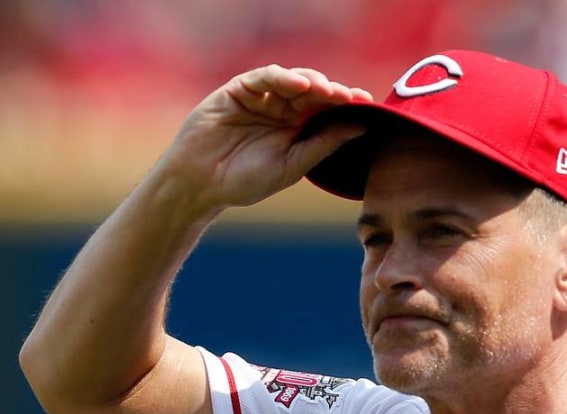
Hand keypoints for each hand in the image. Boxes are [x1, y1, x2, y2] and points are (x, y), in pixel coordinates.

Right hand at [159, 65, 371, 211]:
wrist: (199, 185)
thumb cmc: (242, 181)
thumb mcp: (291, 166)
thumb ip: (323, 145)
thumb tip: (360, 127)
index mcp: (294, 130)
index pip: (325, 111)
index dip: (346, 106)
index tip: (367, 106)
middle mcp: (280, 110)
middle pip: (314, 92)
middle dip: (333, 93)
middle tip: (350, 97)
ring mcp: (261, 98)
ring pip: (294, 80)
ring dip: (313, 82)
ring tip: (327, 91)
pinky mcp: (240, 89)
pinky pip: (266, 76)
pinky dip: (283, 77)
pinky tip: (300, 85)